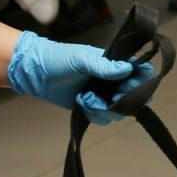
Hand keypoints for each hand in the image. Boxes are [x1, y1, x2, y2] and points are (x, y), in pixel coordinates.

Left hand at [5, 32, 156, 124]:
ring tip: (86, 99)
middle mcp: (113, 80)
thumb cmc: (58, 58)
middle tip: (109, 97)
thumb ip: (104, 66)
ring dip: (104, 109)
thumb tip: (127, 69)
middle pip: (135, 97)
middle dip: (122, 101)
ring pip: (119, 111)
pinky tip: (80, 103)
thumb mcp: (81, 58)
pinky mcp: (92, 107)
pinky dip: (94, 114)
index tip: (127, 86)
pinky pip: (104, 119)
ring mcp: (103, 95)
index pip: (141, 73)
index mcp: (115, 64)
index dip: (141, 82)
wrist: (35, 73)